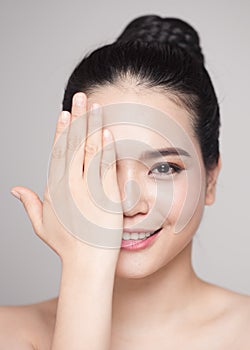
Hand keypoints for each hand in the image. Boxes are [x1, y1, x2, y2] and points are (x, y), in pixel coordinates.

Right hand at [11, 92, 122, 262]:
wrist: (86, 265)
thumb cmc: (66, 247)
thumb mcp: (42, 226)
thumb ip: (30, 204)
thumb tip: (16, 189)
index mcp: (54, 189)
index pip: (57, 153)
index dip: (61, 131)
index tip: (65, 113)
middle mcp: (69, 186)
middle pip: (72, 145)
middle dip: (77, 119)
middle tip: (81, 96)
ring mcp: (87, 190)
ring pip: (89, 151)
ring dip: (93, 126)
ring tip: (96, 106)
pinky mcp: (106, 197)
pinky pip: (105, 168)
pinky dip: (106, 148)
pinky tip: (107, 131)